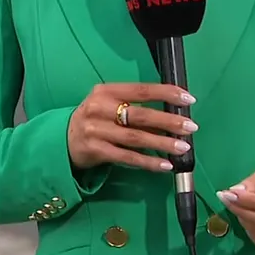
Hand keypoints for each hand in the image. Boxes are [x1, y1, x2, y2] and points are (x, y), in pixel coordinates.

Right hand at [67, 83, 198, 172]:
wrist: (63, 138)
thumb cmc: (95, 118)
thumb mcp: (110, 105)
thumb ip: (136, 108)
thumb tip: (172, 115)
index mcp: (106, 91)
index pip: (141, 90)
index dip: (166, 93)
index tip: (188, 99)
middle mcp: (100, 108)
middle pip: (140, 115)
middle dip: (168, 121)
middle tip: (190, 127)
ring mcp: (96, 130)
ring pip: (135, 138)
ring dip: (162, 143)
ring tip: (182, 147)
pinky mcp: (95, 151)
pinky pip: (127, 157)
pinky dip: (148, 162)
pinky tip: (164, 165)